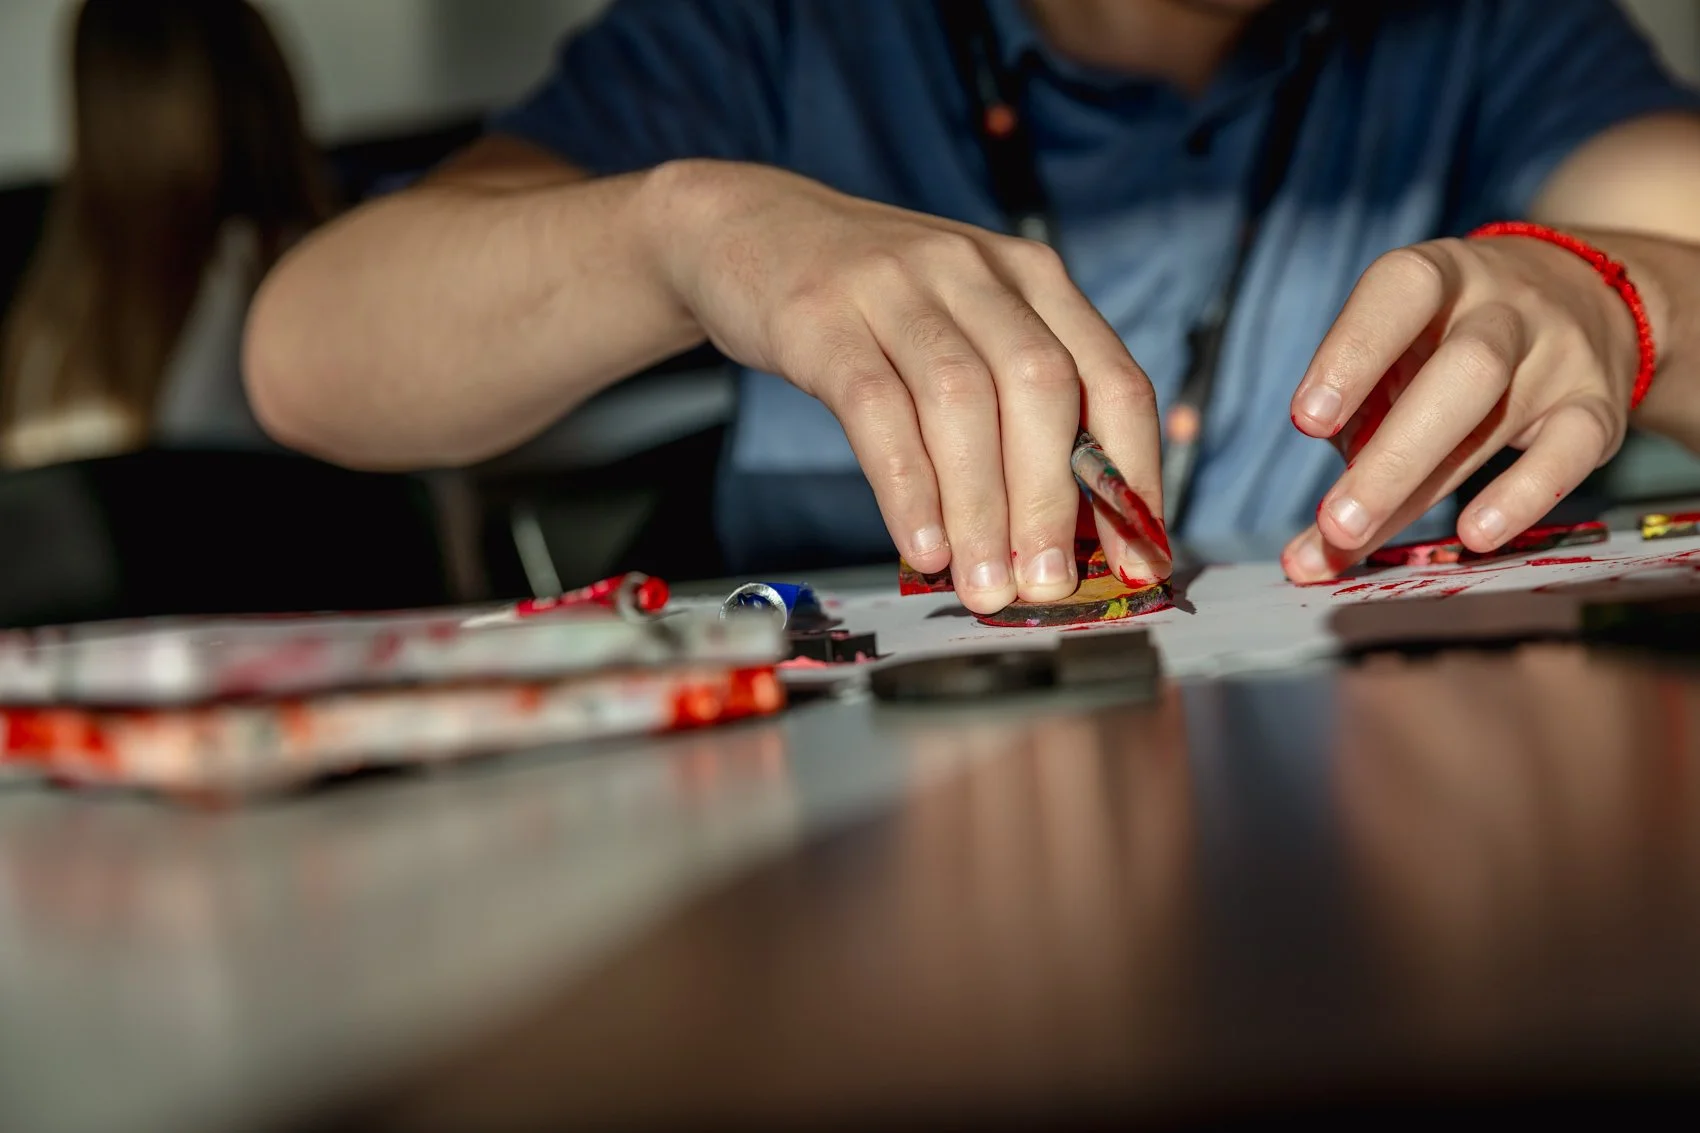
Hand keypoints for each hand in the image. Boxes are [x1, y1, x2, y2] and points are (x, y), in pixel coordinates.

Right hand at [646, 160, 1168, 613]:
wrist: (745, 227)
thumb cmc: (868, 302)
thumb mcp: (959, 326)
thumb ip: (1010, 411)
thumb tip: (1061, 536)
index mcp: (1031, 278)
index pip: (1113, 379)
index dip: (1133, 475)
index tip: (1136, 559)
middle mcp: (974, 271)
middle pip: (1041, 388)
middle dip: (1052, 500)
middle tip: (1047, 584)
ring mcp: (896, 286)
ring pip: (962, 401)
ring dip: (981, 508)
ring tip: (984, 584)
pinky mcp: (822, 316)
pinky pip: (876, 409)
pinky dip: (907, 487)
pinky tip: (921, 545)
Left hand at [1282, 235, 1638, 581]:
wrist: (1585, 295)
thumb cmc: (1449, 340)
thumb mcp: (1400, 352)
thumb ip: (1352, 431)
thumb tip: (1310, 552)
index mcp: (1440, 277)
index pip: (1399, 291)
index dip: (1352, 353)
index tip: (1307, 421)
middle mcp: (1504, 305)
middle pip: (1460, 370)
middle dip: (1391, 454)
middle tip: (1333, 522)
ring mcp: (1558, 353)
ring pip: (1495, 412)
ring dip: (1418, 488)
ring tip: (1355, 541)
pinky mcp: (1598, 407)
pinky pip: (1567, 453)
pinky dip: (1520, 498)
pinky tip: (1473, 535)